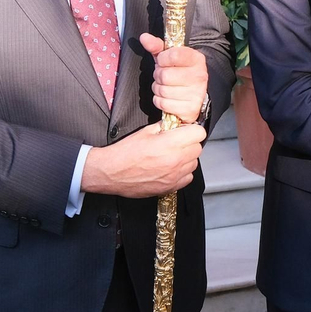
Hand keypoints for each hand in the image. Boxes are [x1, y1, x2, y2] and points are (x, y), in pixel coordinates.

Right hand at [82, 122, 206, 197]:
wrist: (111, 173)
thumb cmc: (125, 152)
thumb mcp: (145, 132)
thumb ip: (164, 127)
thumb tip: (176, 124)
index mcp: (169, 144)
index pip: (199, 133)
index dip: (192, 130)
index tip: (186, 131)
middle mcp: (175, 160)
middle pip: (198, 148)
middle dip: (189, 143)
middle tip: (177, 142)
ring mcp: (174, 175)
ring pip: (194, 163)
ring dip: (186, 158)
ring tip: (172, 156)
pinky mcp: (170, 187)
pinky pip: (188, 177)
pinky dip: (182, 172)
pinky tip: (171, 168)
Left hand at [140, 33, 208, 123]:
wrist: (194, 94)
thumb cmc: (180, 73)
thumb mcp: (169, 57)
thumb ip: (157, 46)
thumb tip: (144, 38)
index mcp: (196, 59)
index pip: (173, 55)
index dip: (162, 59)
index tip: (163, 61)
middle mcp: (199, 76)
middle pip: (164, 75)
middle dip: (158, 76)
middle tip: (164, 77)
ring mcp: (196, 93)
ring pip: (162, 90)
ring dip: (158, 89)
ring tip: (166, 87)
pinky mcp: (190, 108)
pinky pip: (163, 103)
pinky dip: (160, 102)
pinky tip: (168, 98)